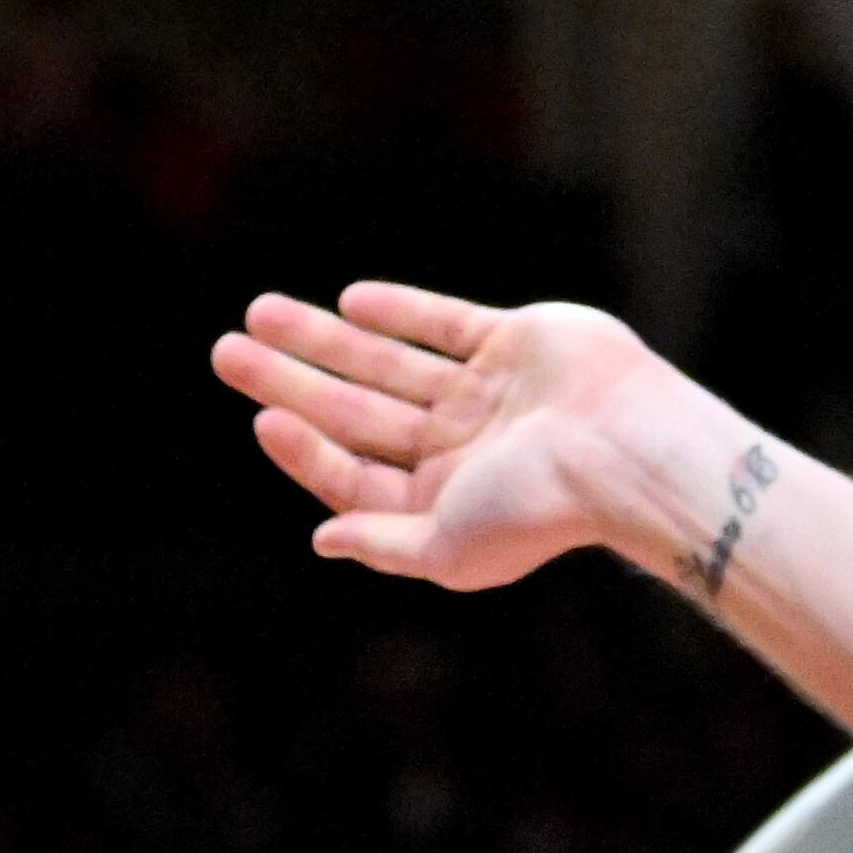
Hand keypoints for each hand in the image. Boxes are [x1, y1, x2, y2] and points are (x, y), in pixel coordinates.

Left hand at [213, 286, 675, 590]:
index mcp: (446, 497)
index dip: (303, 449)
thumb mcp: (449, 550)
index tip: (263, 419)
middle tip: (225, 352)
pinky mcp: (519, 342)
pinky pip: (446, 323)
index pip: (354, 473)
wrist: (627, 449)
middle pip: (357, 411)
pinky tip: (351, 302)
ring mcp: (489, 390)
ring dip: (326, 339)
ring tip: (260, 312)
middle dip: (291, 381)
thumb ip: (384, 543)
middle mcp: (462, 444)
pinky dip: (401, 312)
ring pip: (389, 362)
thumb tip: (321, 539)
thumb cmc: (541, 510)